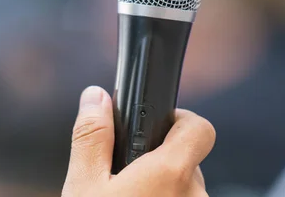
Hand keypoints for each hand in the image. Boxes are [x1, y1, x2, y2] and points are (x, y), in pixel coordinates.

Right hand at [62, 86, 215, 196]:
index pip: (200, 128)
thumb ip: (92, 137)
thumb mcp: (84, 186)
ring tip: (129, 196)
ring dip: (163, 187)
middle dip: (161, 159)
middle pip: (188, 159)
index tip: (156, 124)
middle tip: (128, 172)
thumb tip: (95, 97)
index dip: (180, 119)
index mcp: (172, 173)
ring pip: (184, 188)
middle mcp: (194, 195)